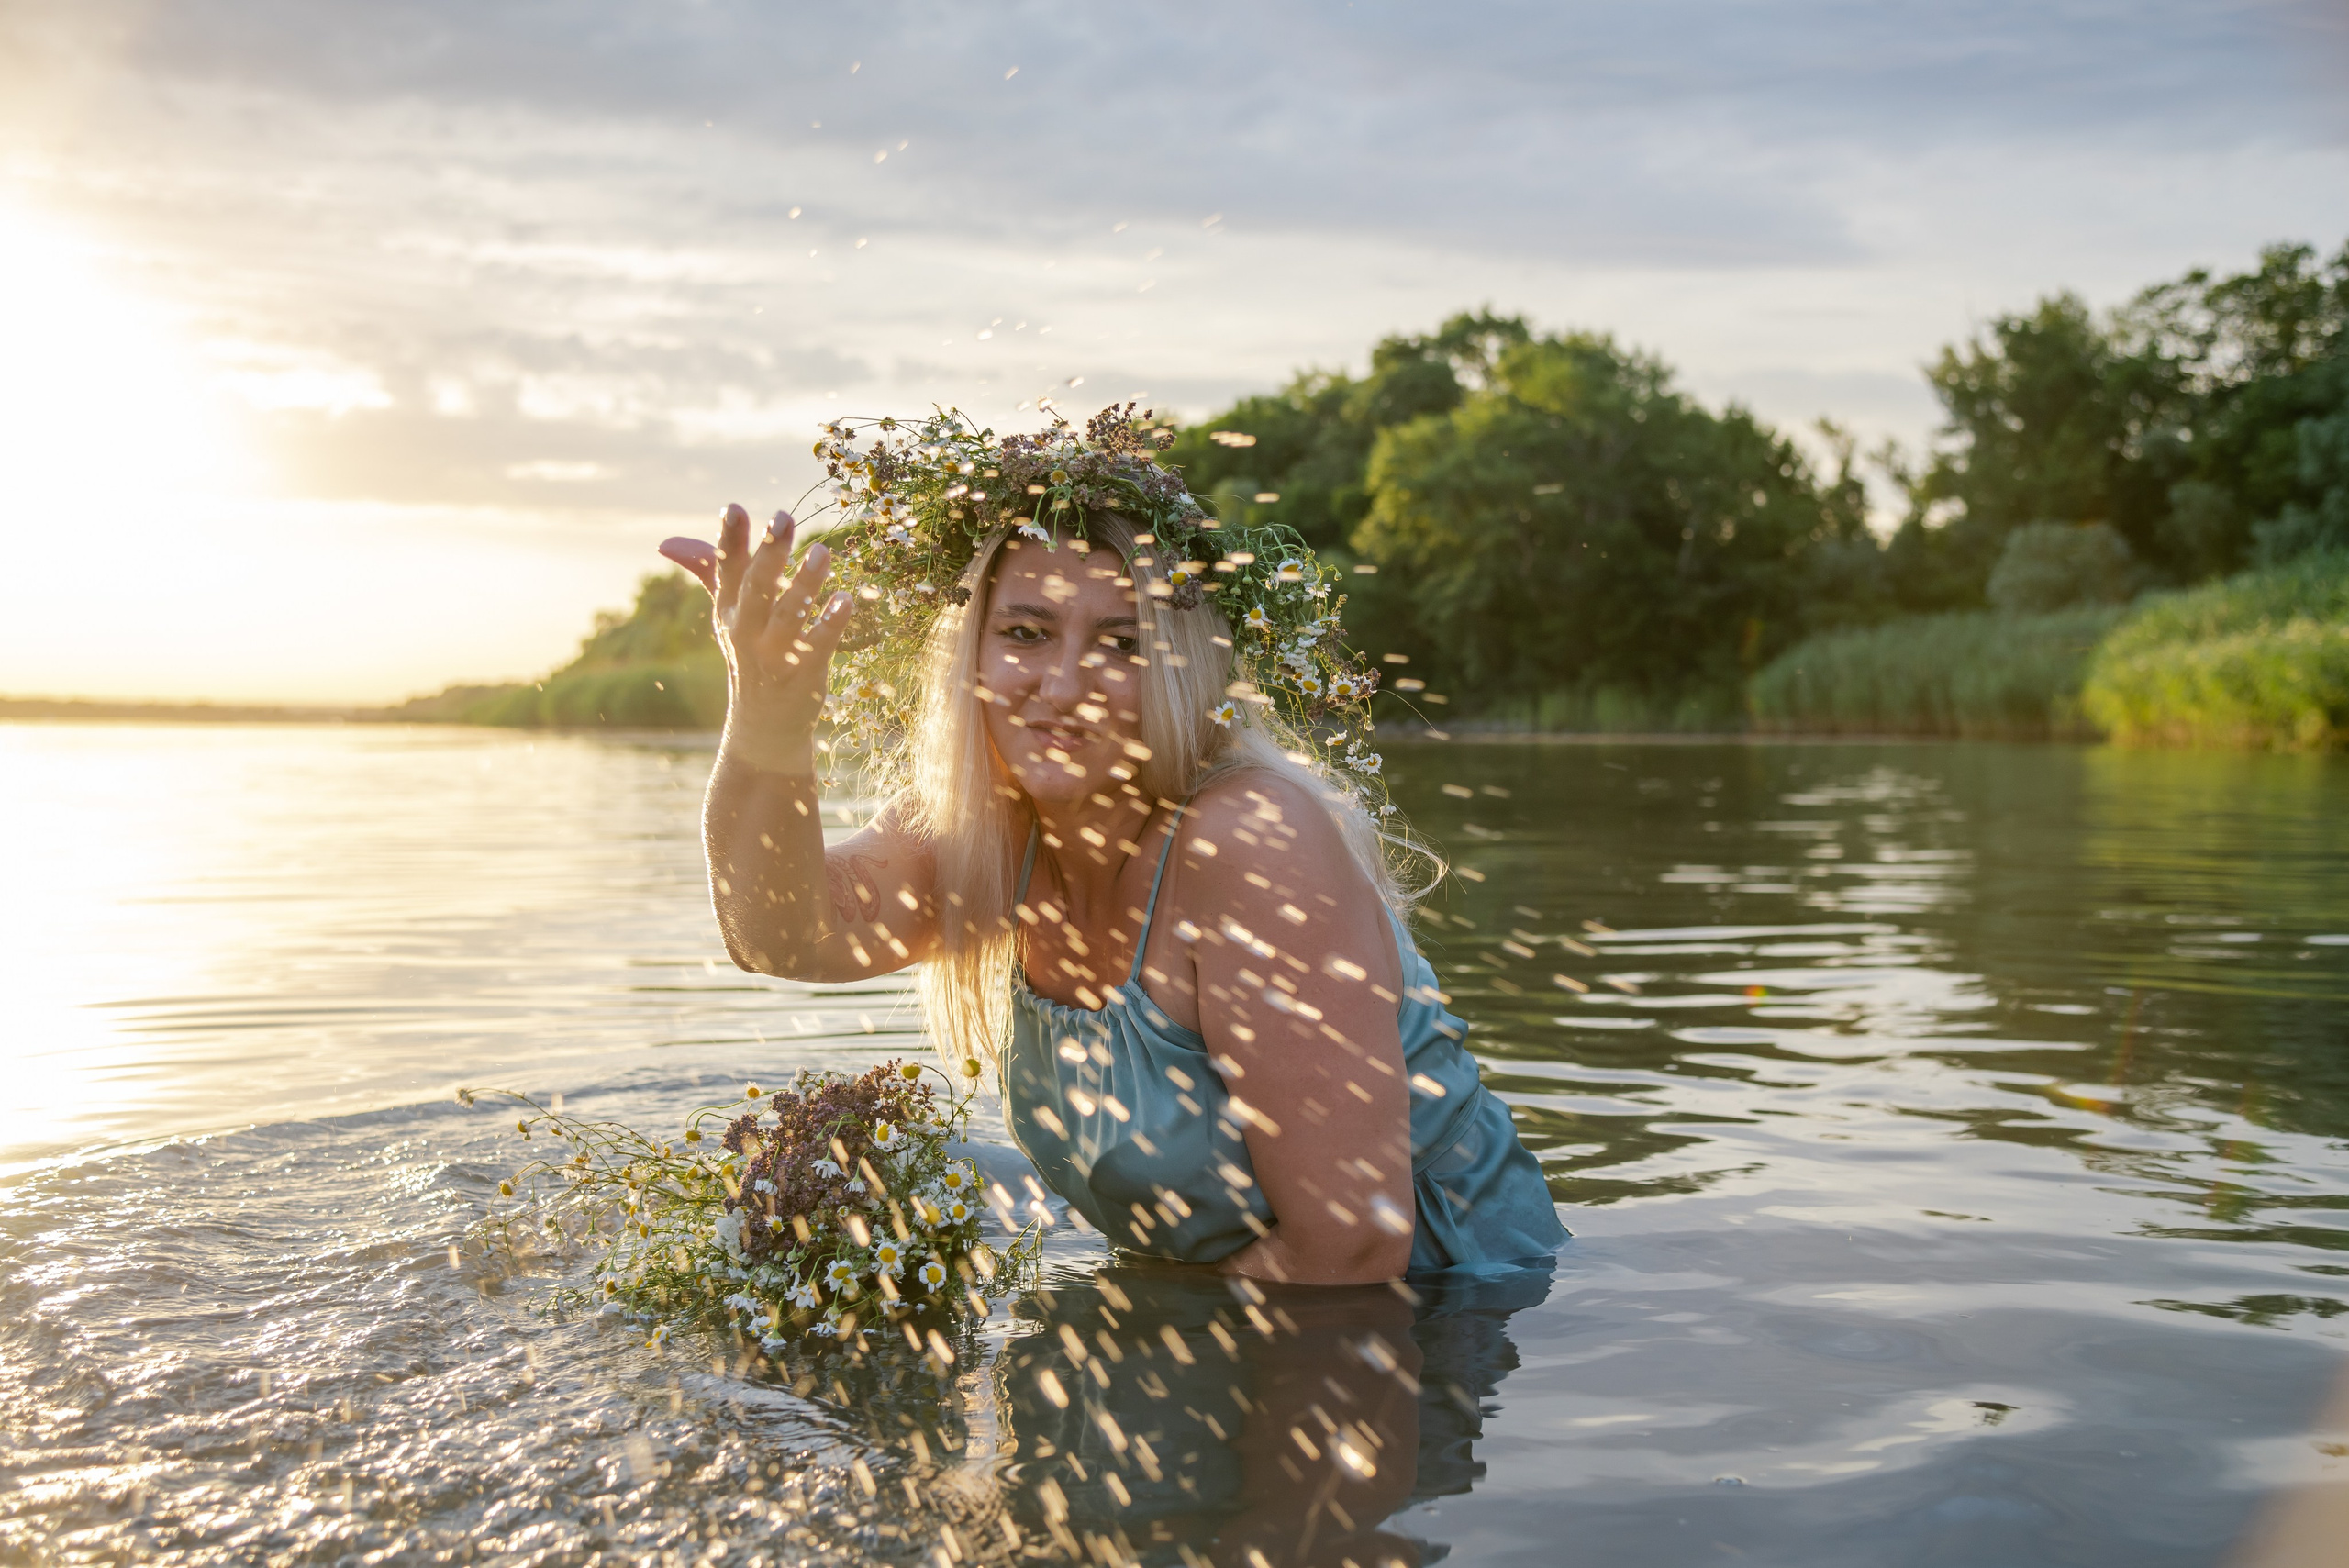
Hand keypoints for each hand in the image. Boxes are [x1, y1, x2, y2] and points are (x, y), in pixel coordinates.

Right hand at [661, 506, 848, 771]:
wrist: (763, 724)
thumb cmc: (750, 654)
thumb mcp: (728, 614)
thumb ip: (708, 571)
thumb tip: (665, 543)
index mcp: (728, 610)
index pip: (724, 571)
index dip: (728, 540)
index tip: (733, 507)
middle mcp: (746, 631)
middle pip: (756, 589)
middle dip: (767, 554)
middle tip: (782, 517)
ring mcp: (775, 654)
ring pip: (788, 615)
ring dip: (804, 583)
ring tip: (822, 552)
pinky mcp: (804, 672)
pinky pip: (819, 644)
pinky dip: (831, 622)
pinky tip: (845, 599)